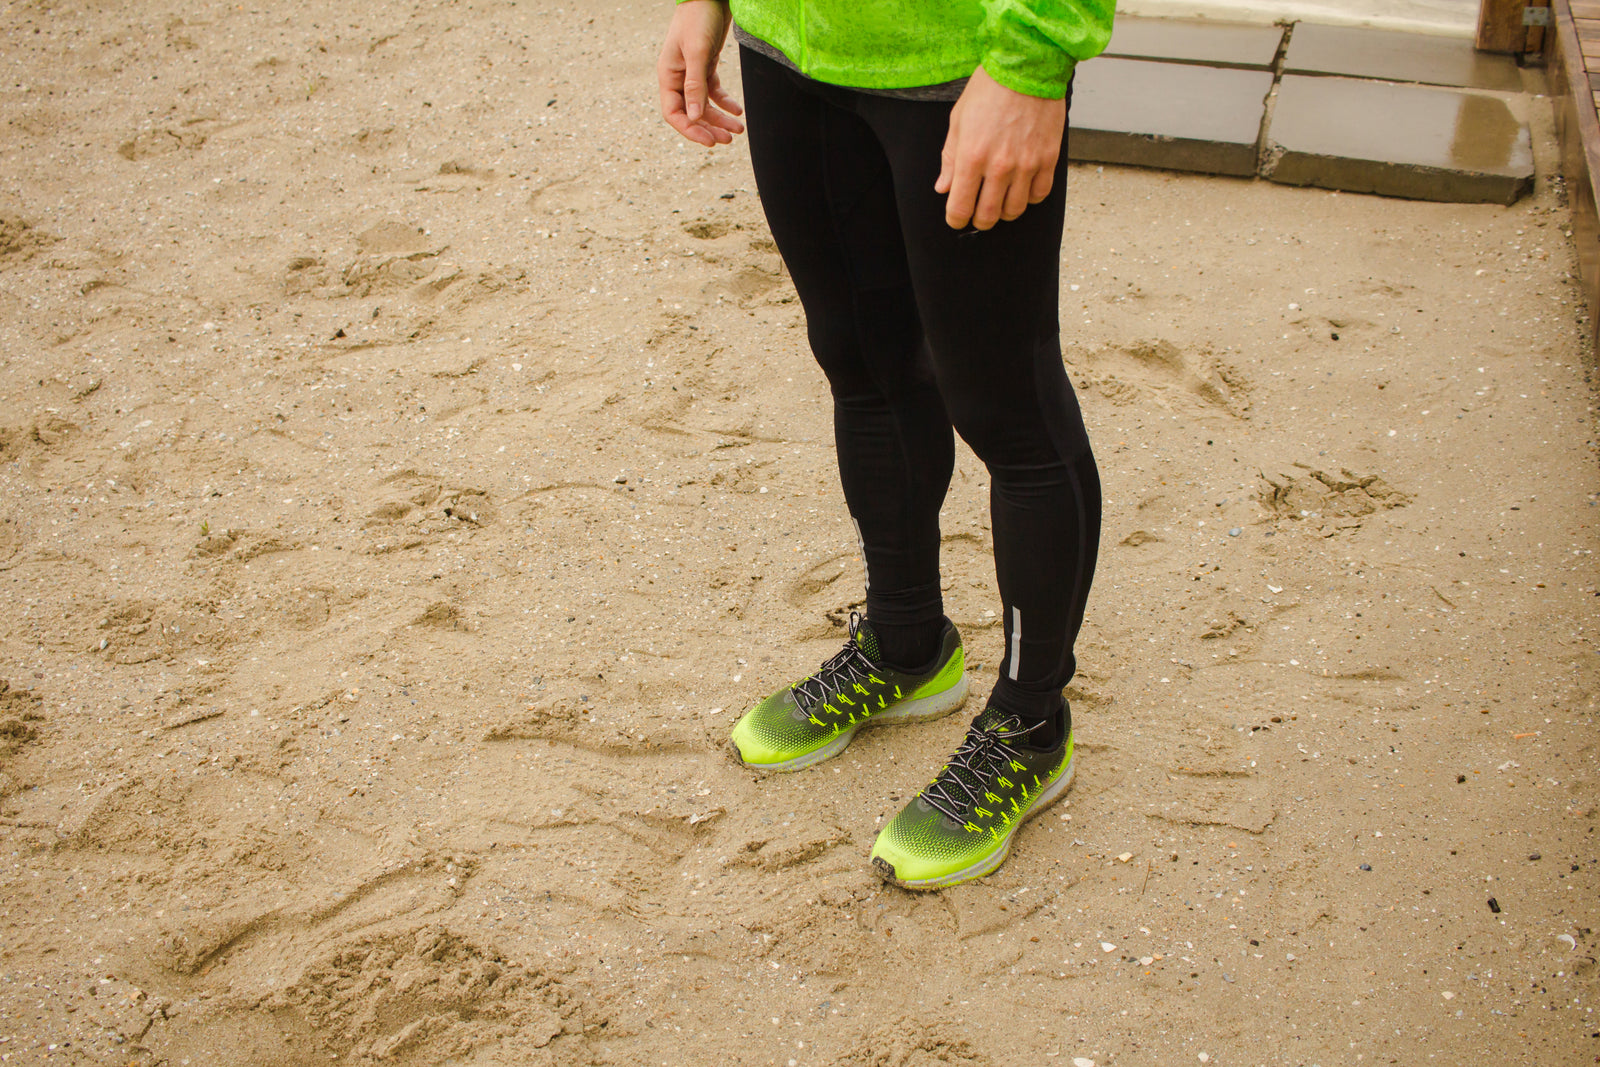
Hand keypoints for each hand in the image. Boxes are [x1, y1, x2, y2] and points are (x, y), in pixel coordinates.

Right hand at [658, 0, 744, 146]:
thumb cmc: (698, 19)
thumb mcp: (696, 53)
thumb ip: (695, 85)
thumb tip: (694, 117)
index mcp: (668, 76)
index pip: (674, 113)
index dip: (690, 130)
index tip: (709, 141)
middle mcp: (678, 78)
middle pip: (691, 113)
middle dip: (709, 128)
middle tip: (729, 139)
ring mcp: (692, 73)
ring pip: (705, 105)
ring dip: (720, 119)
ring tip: (738, 129)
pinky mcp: (706, 66)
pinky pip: (714, 92)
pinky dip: (725, 102)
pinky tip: (737, 110)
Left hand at [935, 66, 1065, 229]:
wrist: (1027, 65)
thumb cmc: (989, 88)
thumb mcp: (958, 120)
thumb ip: (949, 159)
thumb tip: (944, 188)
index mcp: (971, 157)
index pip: (960, 208)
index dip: (955, 220)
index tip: (956, 219)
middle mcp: (999, 166)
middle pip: (988, 216)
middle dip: (978, 221)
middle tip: (977, 214)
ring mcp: (1026, 164)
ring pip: (1014, 210)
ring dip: (1004, 212)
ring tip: (999, 201)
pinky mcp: (1048, 158)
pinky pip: (1038, 195)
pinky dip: (1028, 198)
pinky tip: (1021, 189)